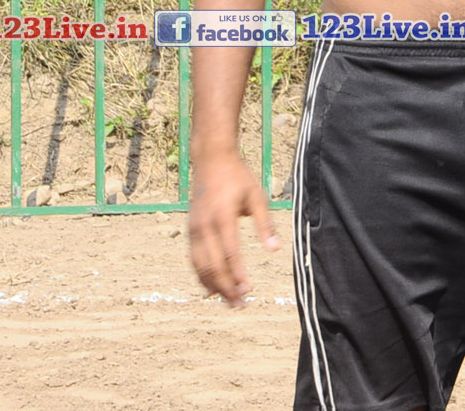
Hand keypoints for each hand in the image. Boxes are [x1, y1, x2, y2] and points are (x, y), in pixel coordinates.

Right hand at [187, 153, 279, 305]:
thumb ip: (265, 224)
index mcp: (222, 216)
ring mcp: (194, 229)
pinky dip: (202, 276)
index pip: (230, 253)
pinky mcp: (190, 230)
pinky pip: (194, 259)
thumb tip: (274, 249)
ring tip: (229, 302)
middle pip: (213, 265)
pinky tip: (212, 289)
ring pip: (200, 265)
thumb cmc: (238, 178)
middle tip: (240, 304)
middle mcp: (204, 226)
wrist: (211, 160)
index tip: (248, 290)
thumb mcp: (257, 196)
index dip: (238, 274)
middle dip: (226, 287)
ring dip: (214, 286)